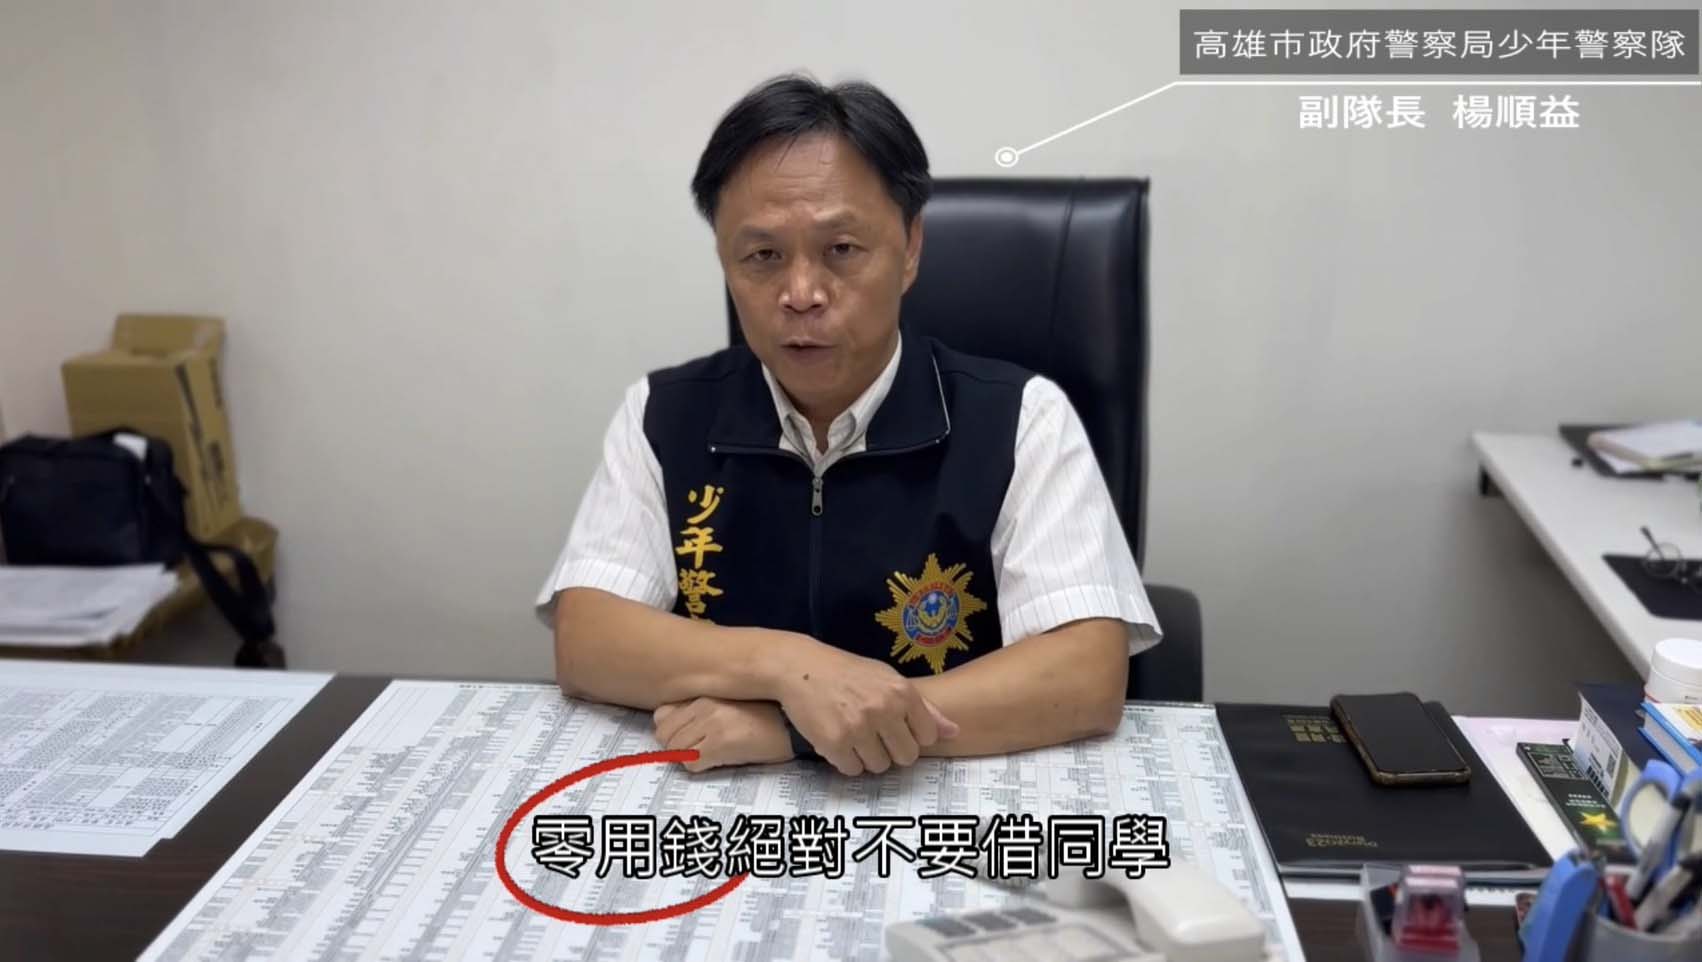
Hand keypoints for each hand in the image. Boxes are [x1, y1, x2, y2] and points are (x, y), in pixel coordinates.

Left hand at [652, 697, 792, 772]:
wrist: (793, 726)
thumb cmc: (763, 716)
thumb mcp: (727, 703)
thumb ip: (697, 707)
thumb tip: (664, 720)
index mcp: (705, 694)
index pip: (661, 715)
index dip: (671, 731)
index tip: (685, 736)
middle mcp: (705, 706)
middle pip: (664, 735)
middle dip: (677, 746)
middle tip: (699, 749)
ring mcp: (712, 724)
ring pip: (675, 750)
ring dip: (690, 757)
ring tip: (711, 753)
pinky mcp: (722, 744)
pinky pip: (691, 763)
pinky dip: (701, 767)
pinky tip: (719, 760)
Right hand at [772, 640, 958, 775]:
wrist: (800, 667)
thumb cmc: (848, 673)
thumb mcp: (889, 679)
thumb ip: (923, 708)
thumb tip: (954, 732)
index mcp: (902, 692)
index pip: (927, 736)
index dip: (912, 736)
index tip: (897, 729)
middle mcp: (884, 709)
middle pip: (906, 757)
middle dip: (892, 751)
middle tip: (874, 736)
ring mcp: (859, 728)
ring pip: (879, 767)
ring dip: (868, 757)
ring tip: (854, 736)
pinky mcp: (835, 743)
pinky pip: (852, 770)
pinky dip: (846, 761)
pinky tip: (838, 740)